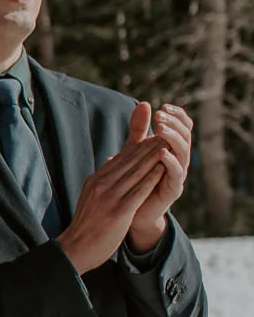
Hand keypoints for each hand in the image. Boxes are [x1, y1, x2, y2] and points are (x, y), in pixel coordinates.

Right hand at [58, 110, 173, 272]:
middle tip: (166, 133)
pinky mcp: (119, 210)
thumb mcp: (91, 198)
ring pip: (137, 171)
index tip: (154, 136)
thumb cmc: (86, 226)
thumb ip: (102, 183)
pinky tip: (164, 167)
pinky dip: (153, 176)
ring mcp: (110, 196)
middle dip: (150, 146)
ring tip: (169, 144)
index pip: (121, 158)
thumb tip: (110, 168)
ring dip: (155, 156)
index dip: (139, 146)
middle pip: (130, 160)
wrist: (76, 249)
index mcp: (95, 180)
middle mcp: (101, 184)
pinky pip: (140, 189)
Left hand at [127, 102, 190, 252]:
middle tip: (161, 115)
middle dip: (174, 124)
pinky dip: (170, 162)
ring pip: (184, 152)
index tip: (163, 106)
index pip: (182, 127)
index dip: (177, 115)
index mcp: (172, 149)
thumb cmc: (133, 179)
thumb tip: (143, 103)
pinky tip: (161, 153)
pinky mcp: (173, 189)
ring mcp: (178, 175)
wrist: (130, 213)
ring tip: (161, 128)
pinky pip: (176, 174)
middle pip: (186, 136)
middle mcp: (178, 160)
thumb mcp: (134, 151)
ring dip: (173, 139)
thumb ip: (139, 130)